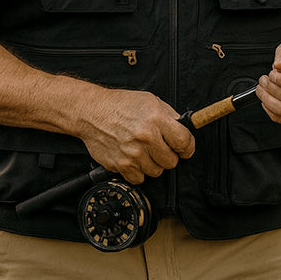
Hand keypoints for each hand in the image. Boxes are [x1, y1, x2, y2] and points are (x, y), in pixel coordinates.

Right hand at [76, 87, 194, 184]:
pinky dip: (139, 171)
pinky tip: (134, 158)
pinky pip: (139, 178)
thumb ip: (169, 115)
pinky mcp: (121, 165)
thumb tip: (184, 128)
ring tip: (144, 150)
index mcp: (156, 119)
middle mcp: (146, 137)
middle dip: (169, 155)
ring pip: (156, 172)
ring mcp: (133, 153)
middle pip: (171, 161)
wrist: (92, 112)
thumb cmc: (119, 104)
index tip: (185, 149)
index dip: (188, 147)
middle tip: (161, 147)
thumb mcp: (150, 100)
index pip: (184, 142)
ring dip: (153, 164)